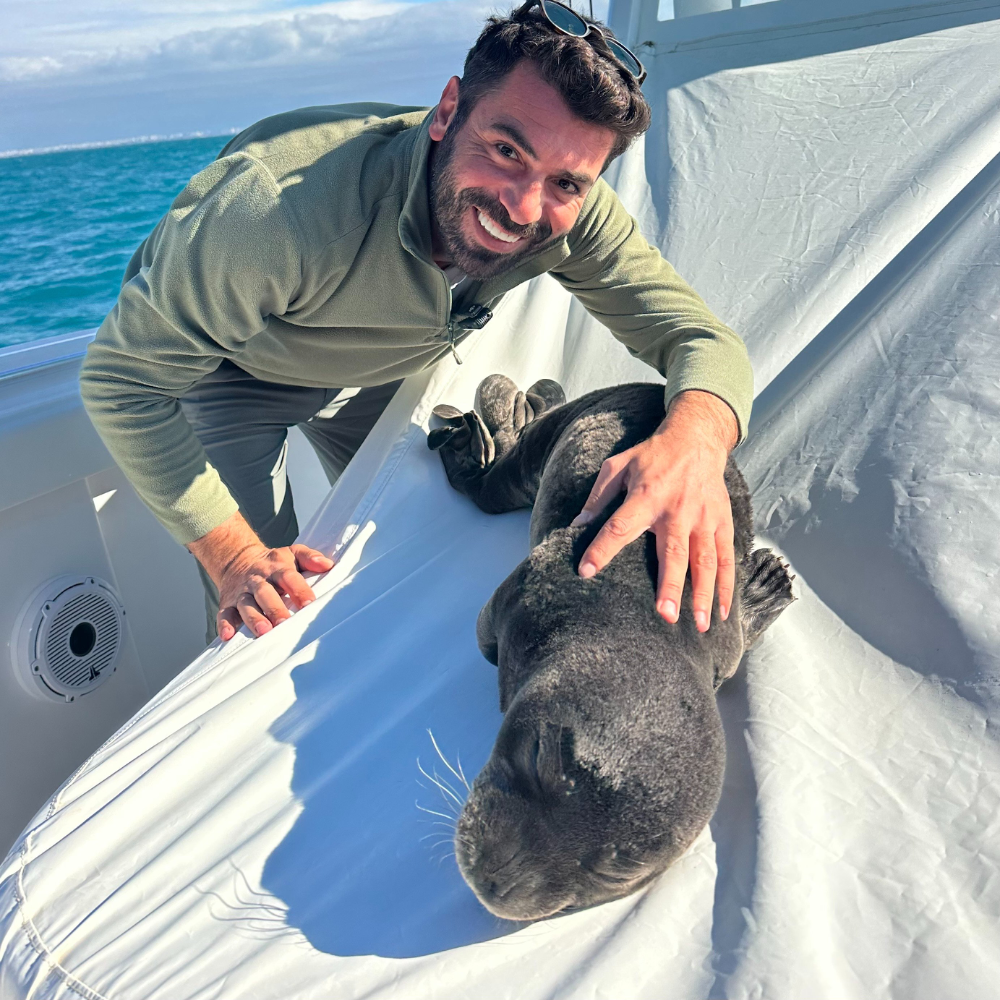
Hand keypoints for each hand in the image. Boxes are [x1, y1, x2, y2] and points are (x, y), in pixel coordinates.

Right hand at [187, 512, 333, 639]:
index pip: (289, 577)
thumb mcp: (292, 553)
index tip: (310, 604)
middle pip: (265, 593)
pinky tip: (227, 636)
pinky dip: (225, 624)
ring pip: (246, 605)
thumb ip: (310, 557)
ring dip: (254, 619)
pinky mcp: (228, 602)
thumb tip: (328, 565)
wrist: (238, 558)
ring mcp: (242, 592)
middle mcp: (258, 580)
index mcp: (276, 568)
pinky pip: (224, 613)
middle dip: (274, 608)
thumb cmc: (273, 562)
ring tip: (263, 632)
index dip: (300, 590)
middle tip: (285, 623)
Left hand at [571, 390, 737, 631]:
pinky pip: (726, 558)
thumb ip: (598, 496)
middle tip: (667, 616)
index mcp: (646, 496)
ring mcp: (704, 518)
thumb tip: (576, 524)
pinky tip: (723, 611)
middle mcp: (677, 511)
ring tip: (700, 624)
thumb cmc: (652, 455)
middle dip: (671, 586)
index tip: (586, 571)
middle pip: (673, 553)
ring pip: (705, 560)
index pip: (620, 525)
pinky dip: (727, 585)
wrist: (697, 439)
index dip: (602, 548)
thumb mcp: (618, 465)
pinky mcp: (722, 522)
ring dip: (703, 593)